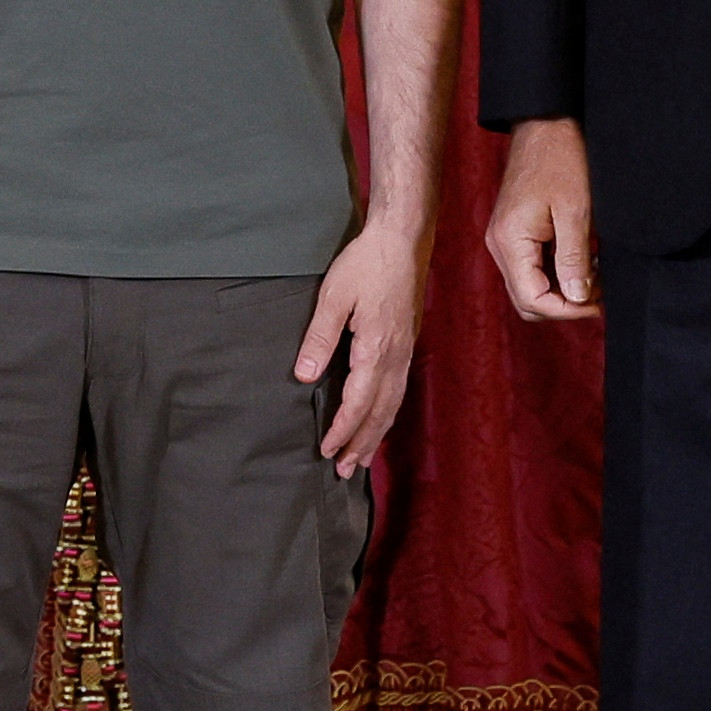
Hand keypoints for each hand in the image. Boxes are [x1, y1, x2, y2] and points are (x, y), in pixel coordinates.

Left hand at [297, 220, 427, 471]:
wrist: (403, 240)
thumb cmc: (366, 264)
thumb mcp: (333, 297)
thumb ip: (318, 339)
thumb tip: (303, 377)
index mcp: (376, 348)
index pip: (358, 401)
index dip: (343, 429)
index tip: (327, 450)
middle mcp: (396, 356)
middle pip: (379, 412)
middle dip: (361, 443)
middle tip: (343, 471)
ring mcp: (405, 351)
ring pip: (392, 404)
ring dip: (376, 434)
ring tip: (360, 459)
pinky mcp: (408, 344)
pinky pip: (399, 390)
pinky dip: (388, 414)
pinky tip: (380, 421)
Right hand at [485, 119, 596, 321]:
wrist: (546, 123)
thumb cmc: (561, 159)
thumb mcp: (575, 212)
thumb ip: (574, 259)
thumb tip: (577, 298)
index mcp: (510, 241)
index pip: (532, 299)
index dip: (567, 310)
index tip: (598, 304)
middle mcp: (499, 244)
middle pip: (527, 300)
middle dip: (565, 304)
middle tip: (600, 293)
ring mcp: (505, 238)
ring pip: (530, 285)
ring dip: (563, 288)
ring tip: (596, 275)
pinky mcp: (515, 231)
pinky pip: (532, 267)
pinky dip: (557, 271)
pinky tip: (584, 260)